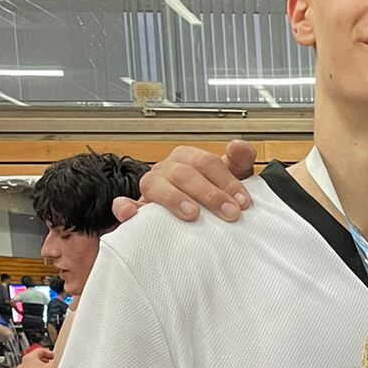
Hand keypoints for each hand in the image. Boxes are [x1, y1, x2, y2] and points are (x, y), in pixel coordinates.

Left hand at [17, 345, 56, 367]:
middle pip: (37, 361)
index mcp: (28, 358)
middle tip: (55, 366)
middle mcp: (23, 366)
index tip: (56, 357)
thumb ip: (59, 360)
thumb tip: (65, 358)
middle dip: (47, 363)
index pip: (41, 350)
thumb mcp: (55, 367)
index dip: (51, 353)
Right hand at [112, 140, 255, 223]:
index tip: (242, 202)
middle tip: (229, 213)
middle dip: (210, 194)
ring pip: (155, 185)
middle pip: (185, 174)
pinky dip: (125, 208)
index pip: (206, 163)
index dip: (227, 181)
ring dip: (174, 198)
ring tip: (192, 213)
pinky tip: (131, 214)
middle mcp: (167, 170)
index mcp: (188, 159)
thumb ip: (240, 161)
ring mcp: (151, 189)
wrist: (198, 220)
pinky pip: (125, 206)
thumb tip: (238, 146)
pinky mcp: (139, 210)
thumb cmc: (213, 196)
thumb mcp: (232, 178)